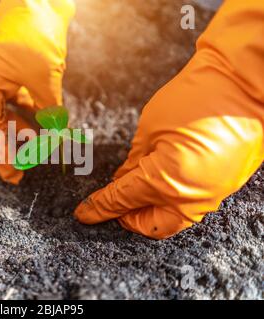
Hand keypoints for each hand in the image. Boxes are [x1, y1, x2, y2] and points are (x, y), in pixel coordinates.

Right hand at [0, 0, 74, 183]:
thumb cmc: (37, 31)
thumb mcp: (46, 77)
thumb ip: (49, 109)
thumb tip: (56, 135)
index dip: (1, 153)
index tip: (13, 175)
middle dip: (2, 144)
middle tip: (19, 166)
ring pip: (1, 111)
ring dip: (17, 128)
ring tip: (38, 141)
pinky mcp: (12, 69)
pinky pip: (15, 98)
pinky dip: (26, 111)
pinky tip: (41, 121)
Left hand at [74, 0, 263, 238]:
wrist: (244, 82)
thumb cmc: (196, 98)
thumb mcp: (150, 129)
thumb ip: (133, 162)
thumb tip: (122, 181)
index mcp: (166, 183)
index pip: (122, 201)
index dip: (99, 208)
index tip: (85, 213)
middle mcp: (191, 198)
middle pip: (150, 225)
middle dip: (128, 218)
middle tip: (114, 204)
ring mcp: (211, 194)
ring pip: (173, 217)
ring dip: (150, 208)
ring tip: (136, 188)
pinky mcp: (224, 185)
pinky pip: (192, 202)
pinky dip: (171, 197)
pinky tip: (161, 179)